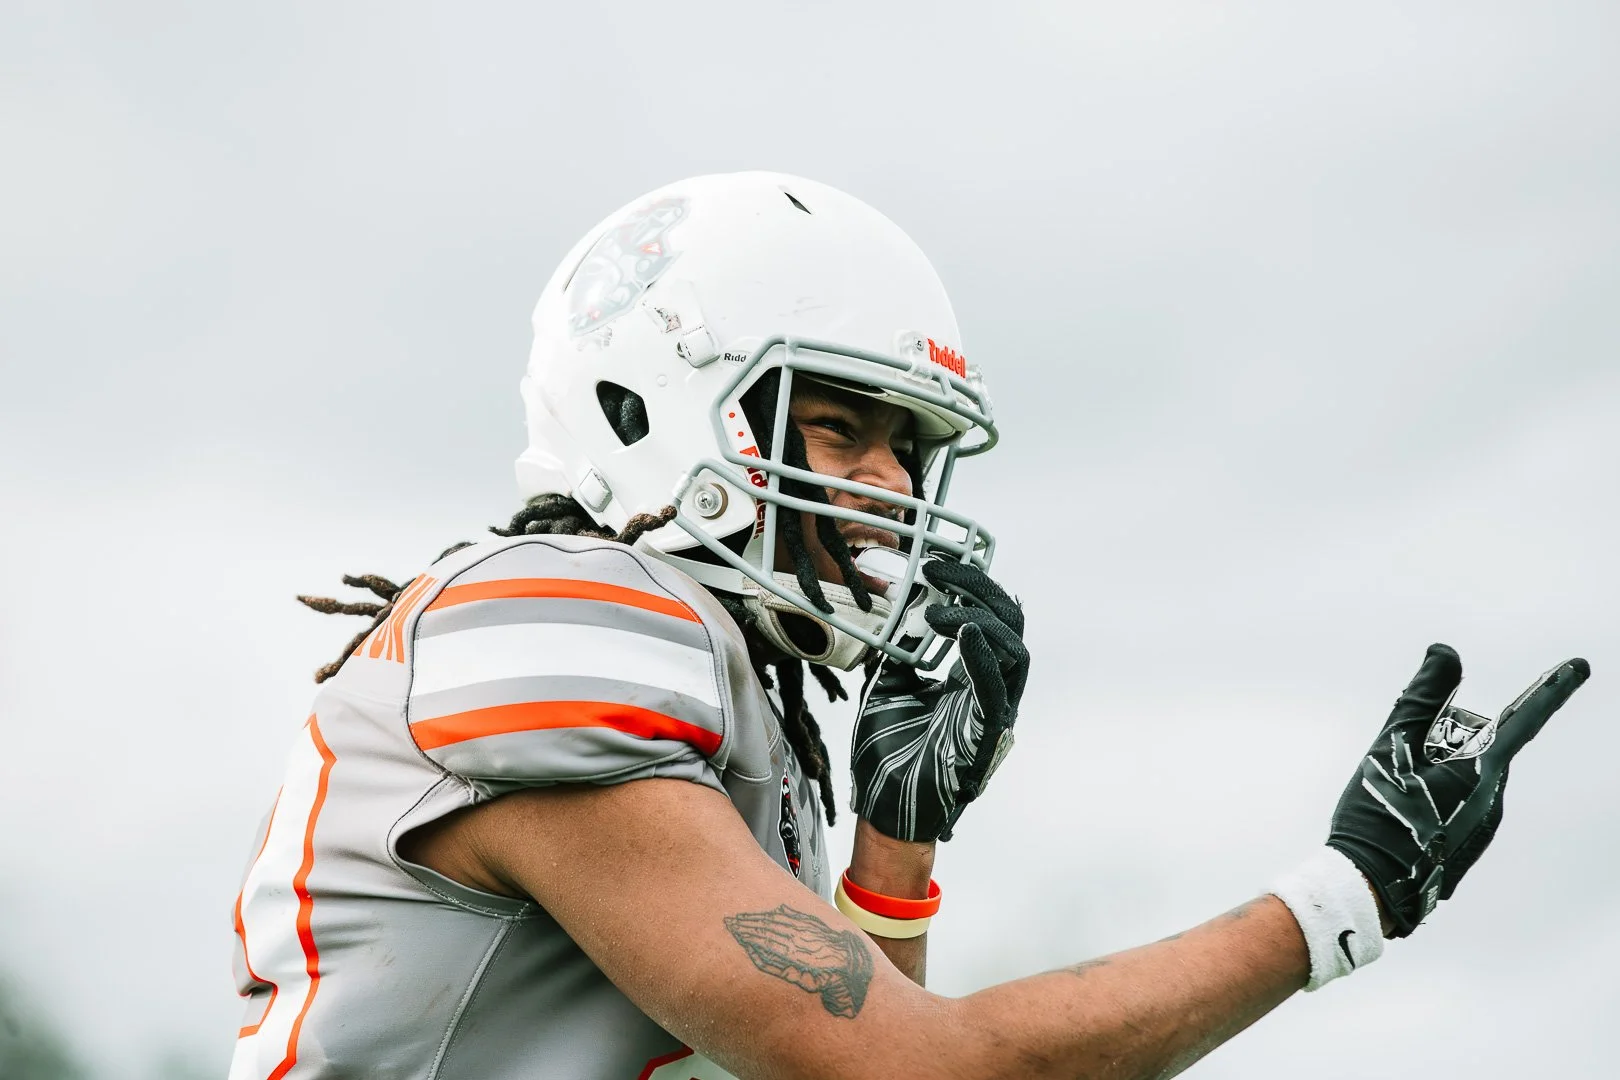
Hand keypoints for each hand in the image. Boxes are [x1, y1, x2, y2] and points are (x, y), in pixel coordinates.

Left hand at [850, 560, 1029, 841]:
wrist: (883, 807)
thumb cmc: (890, 753)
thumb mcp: (888, 686)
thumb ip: (901, 651)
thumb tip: (899, 611)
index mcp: (971, 679)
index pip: (990, 620)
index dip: (971, 587)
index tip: (936, 566)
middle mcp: (990, 692)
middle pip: (1009, 626)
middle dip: (979, 589)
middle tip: (940, 570)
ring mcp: (992, 714)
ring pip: (1014, 651)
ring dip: (977, 618)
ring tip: (933, 609)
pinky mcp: (984, 738)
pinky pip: (994, 690)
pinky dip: (983, 657)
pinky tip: (962, 631)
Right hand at [1327, 643, 1588, 937]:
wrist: (1368, 890)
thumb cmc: (1377, 815)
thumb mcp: (1390, 747)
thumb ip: (1421, 697)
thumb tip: (1446, 652)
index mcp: (1482, 772)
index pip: (1524, 718)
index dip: (1552, 689)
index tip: (1580, 666)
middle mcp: (1495, 800)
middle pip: (1476, 750)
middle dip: (1441, 744)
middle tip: (1400, 764)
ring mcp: (1484, 828)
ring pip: (1464, 780)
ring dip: (1430, 775)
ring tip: (1391, 799)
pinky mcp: (1469, 846)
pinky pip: (1458, 806)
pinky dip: (1432, 799)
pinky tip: (1401, 820)